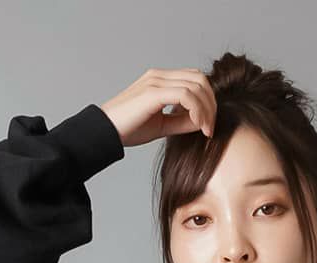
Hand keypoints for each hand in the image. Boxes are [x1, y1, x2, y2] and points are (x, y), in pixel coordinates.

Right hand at [99, 69, 215, 148]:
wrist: (105, 131)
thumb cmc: (128, 129)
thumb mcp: (161, 125)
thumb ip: (181, 120)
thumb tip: (201, 121)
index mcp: (160, 80)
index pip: (194, 79)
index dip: (207, 100)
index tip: (208, 125)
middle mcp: (159, 76)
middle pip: (199, 78)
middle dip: (211, 103)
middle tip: (210, 127)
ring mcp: (156, 81)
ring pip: (196, 85)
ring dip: (206, 109)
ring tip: (206, 129)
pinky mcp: (153, 92)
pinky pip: (185, 95)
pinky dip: (197, 110)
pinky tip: (198, 126)